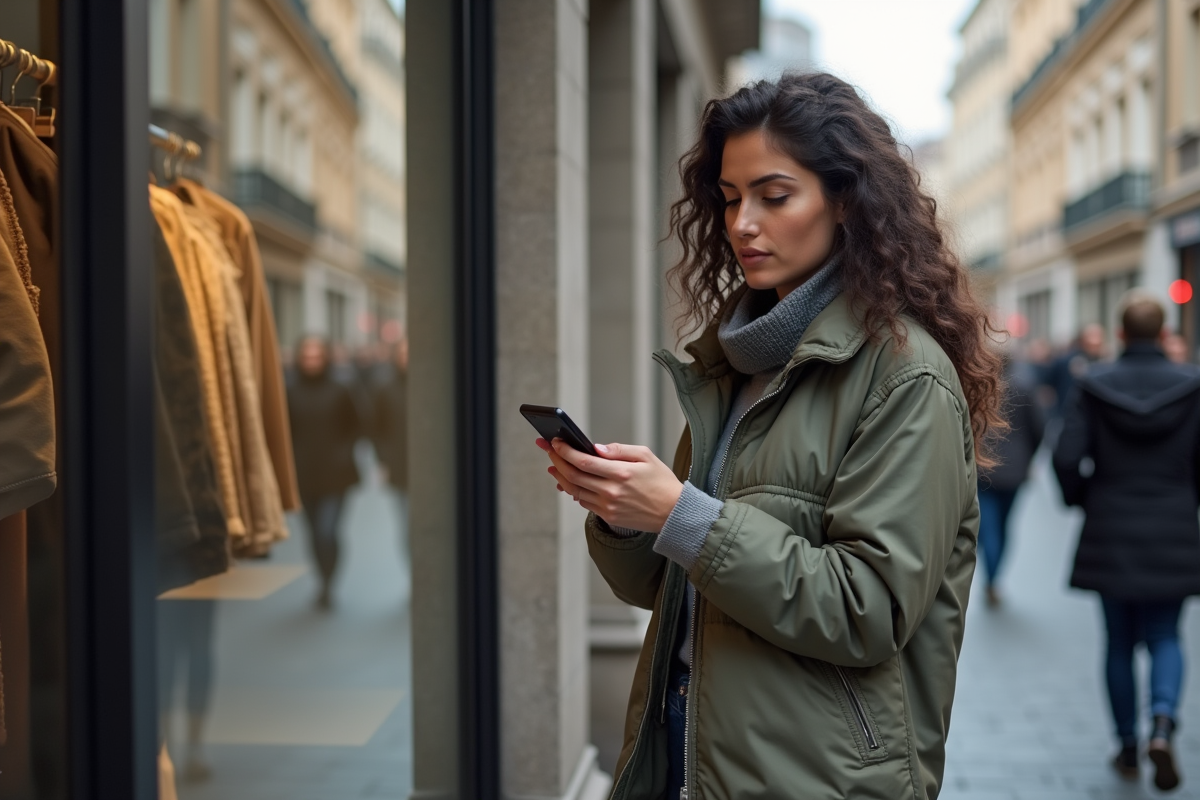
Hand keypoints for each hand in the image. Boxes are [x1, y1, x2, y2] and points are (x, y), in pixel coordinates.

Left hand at [535, 438, 683, 531]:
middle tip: (548, 450)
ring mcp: (609, 506)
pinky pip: (584, 503)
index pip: (583, 460)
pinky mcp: (609, 517)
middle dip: (556, 460)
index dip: (564, 450)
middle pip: (573, 475)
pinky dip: (574, 490)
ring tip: (554, 465)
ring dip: (561, 476)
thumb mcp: (646, 456)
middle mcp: (612, 492)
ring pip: (575, 490)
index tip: (555, 441)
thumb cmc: (662, 482)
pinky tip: (570, 482)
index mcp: (621, 473)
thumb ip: (619, 450)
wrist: (674, 513)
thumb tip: (596, 448)